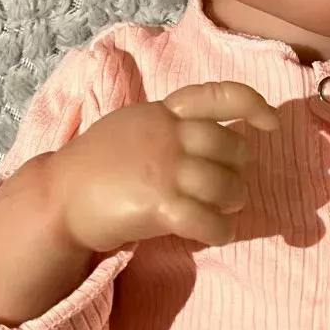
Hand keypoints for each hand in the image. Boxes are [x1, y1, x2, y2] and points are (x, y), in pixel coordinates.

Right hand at [46, 80, 281, 252]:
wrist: (57, 198)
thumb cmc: (94, 167)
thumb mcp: (131, 127)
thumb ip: (167, 126)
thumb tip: (212, 139)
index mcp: (160, 112)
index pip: (216, 96)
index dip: (252, 104)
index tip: (271, 121)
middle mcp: (167, 135)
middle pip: (231, 148)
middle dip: (239, 170)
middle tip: (231, 188)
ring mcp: (164, 169)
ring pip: (226, 185)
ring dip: (233, 202)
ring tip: (222, 211)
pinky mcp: (159, 205)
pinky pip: (208, 220)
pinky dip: (220, 230)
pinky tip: (215, 234)